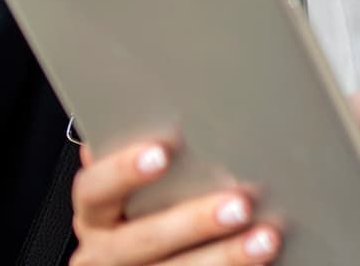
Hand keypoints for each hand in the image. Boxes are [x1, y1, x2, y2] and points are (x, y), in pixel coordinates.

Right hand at [70, 140, 281, 264]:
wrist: (143, 264)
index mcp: (96, 215)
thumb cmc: (145, 213)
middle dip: (193, 222)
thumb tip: (172, 109)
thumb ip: (146, 159)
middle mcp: (102, 255)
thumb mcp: (135, 190)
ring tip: (266, 238)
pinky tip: (264, 264)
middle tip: (240, 204)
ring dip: (225, 258)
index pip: (94, 189)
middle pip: (141, 240)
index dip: (122, 170)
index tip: (162, 152)